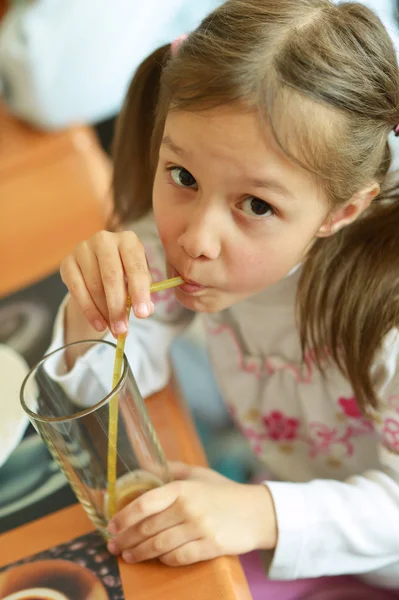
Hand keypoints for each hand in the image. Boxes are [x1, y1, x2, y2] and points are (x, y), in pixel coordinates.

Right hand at [60, 230, 152, 336]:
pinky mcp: (67, 262)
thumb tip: (146, 309)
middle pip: (112, 277)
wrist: (97, 267)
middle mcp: (104, 240)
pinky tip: (99, 324)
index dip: (140, 292)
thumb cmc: (124, 273)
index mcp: (128, 240)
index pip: (135, 267)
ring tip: (114, 329)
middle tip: (123, 329)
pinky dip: (89, 311)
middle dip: (118, 307)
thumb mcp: (138, 280)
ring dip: (104, 312)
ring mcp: (83, 249)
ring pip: (94, 285)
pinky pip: (76, 289)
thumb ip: (144, 293)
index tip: (142, 314)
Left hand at [107, 463, 276, 566]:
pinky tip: (156, 559)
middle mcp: (189, 507)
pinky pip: (178, 557)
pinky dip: (164, 560)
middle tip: (113, 546)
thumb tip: (145, 464)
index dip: (125, 516)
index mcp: (183, 488)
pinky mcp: (210, 547)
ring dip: (139, 553)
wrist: (258, 512)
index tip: (112, 525)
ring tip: (128, 556)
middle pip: (148, 528)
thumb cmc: (224, 492)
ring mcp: (200, 528)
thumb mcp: (199, 474)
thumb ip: (172, 470)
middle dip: (126, 539)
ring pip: (159, 546)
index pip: (145, 503)